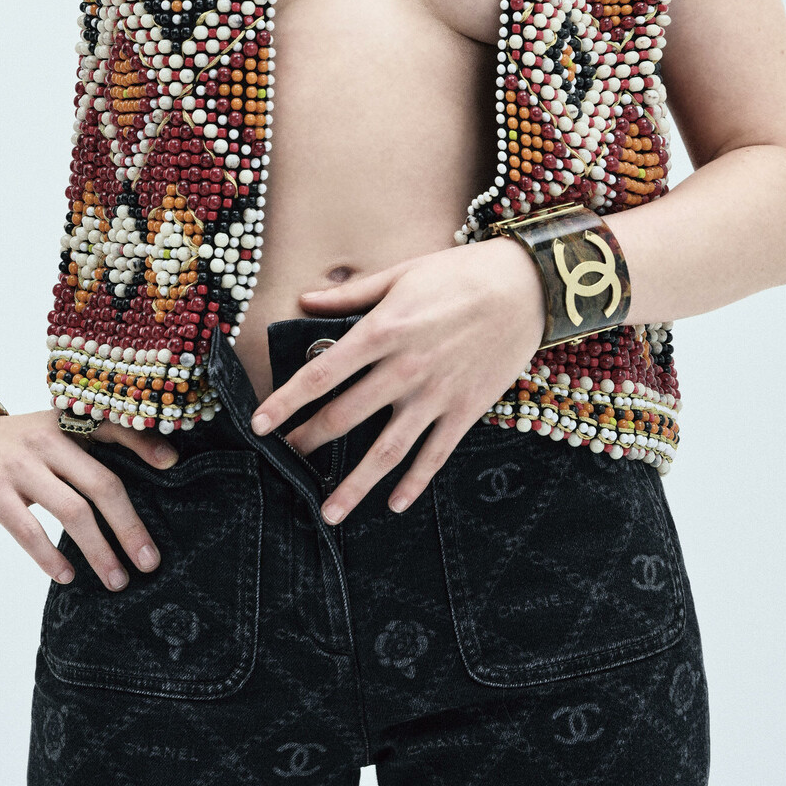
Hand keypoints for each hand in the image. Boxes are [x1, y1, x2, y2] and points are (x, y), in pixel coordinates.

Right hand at [0, 408, 176, 588]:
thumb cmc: (8, 445)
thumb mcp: (47, 433)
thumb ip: (82, 451)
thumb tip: (130, 489)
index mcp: (66, 423)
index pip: (113, 428)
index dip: (144, 443)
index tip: (173, 466)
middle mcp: (48, 440)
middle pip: (102, 484)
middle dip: (129, 526)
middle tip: (150, 561)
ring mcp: (20, 465)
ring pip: (71, 511)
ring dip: (99, 550)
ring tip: (117, 580)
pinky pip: (29, 529)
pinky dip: (50, 555)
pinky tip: (66, 576)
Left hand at [250, 237, 545, 524]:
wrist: (527, 288)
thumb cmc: (461, 274)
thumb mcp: (401, 273)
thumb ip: (351, 294)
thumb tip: (305, 299)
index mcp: (383, 330)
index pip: (321, 374)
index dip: (286, 402)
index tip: (259, 424)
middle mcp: (404, 368)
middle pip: (345, 415)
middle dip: (309, 441)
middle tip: (286, 459)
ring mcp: (435, 394)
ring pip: (386, 450)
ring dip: (354, 485)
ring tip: (328, 511)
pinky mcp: (465, 411)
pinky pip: (434, 455)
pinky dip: (413, 483)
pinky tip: (394, 504)